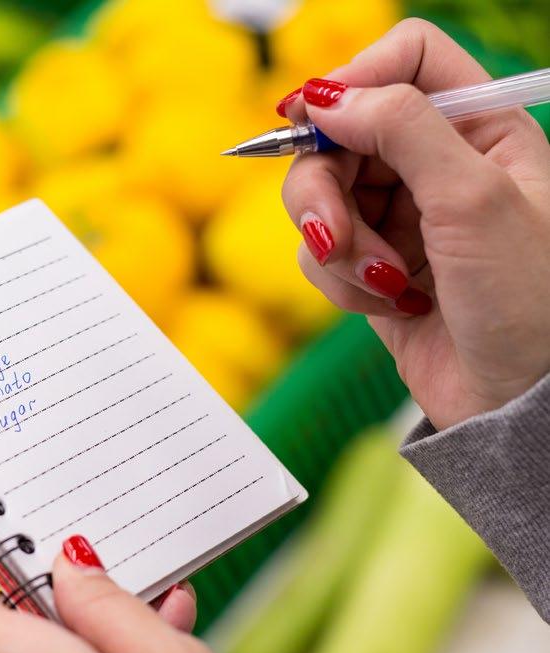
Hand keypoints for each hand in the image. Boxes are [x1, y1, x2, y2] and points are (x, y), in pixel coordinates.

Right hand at [279, 18, 549, 429]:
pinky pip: (319, 252)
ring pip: (319, 196)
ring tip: (382, 285)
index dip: (355, 79)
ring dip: (337, 246)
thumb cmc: (528, 302)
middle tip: (331, 232)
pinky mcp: (369, 266)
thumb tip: (324, 95)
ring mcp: (398, 217)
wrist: (515, 402)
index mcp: (480, 128)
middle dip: (325, 187)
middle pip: (341, 134)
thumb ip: (402, 128)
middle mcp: (435, 165)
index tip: (316, 118)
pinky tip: (388, 305)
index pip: (407, 60)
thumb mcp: (474, 197)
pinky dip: (340, 282)